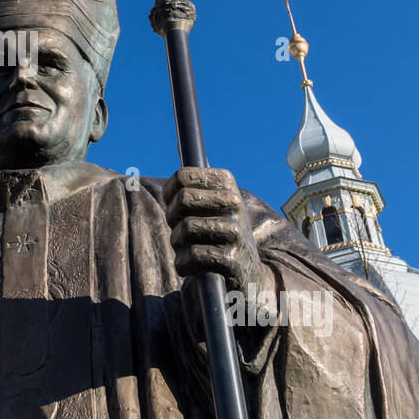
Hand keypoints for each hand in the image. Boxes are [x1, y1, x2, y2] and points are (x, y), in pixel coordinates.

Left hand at [164, 167, 268, 297]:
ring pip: (184, 230)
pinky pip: (191, 256)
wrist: (249, 278)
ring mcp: (236, 231)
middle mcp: (235, 203)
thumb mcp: (212, 204)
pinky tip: (191, 267)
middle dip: (172, 219)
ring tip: (186, 249)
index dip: (169, 193)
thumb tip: (179, 141)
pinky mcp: (232, 259)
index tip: (173, 206)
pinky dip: (183, 264)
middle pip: (182, 200)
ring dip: (177, 244)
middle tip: (178, 230)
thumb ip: (196, 180)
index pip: (182, 176)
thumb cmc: (219, 236)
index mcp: (228, 184)